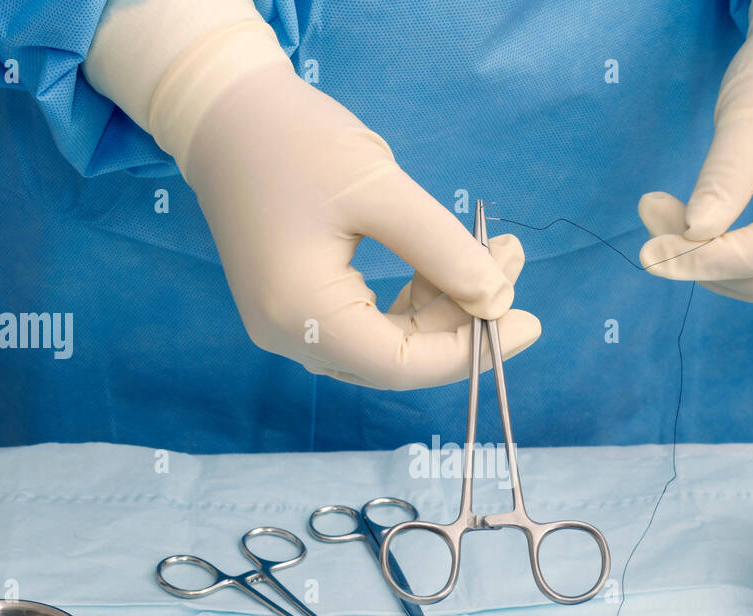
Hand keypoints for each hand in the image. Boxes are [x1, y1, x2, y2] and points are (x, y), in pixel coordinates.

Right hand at [86, 7, 538, 387]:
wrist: (225, 114)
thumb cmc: (295, 142)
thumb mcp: (381, 191)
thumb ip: (443, 251)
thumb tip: (497, 302)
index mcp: (301, 315)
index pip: (402, 363)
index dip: (469, 352)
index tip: (527, 323)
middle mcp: (290, 336)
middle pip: (398, 357)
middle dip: (463, 318)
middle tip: (510, 262)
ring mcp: (290, 325)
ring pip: (388, 340)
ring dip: (444, 304)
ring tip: (491, 249)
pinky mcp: (299, 306)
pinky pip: (369, 322)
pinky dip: (414, 296)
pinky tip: (446, 258)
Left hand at [639, 11, 752, 301]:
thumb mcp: (749, 116)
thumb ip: (724, 177)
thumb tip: (694, 234)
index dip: (702, 260)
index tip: (649, 253)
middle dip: (696, 257)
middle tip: (649, 210)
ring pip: (752, 280)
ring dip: (700, 257)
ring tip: (661, 209)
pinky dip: (715, 250)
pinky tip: (687, 220)